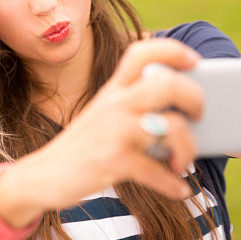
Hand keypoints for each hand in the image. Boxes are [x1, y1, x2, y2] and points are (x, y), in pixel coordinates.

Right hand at [0, 38, 204, 227]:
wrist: (41, 176)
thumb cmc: (83, 148)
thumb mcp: (104, 119)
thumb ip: (135, 112)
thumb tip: (187, 122)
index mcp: (112, 90)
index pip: (141, 53)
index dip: (172, 51)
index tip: (195, 61)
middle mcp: (113, 104)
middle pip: (167, 84)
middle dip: (194, 99)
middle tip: (198, 116)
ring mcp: (113, 131)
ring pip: (171, 127)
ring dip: (188, 149)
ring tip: (183, 163)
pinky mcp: (112, 160)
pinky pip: (157, 171)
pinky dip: (173, 184)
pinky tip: (179, 189)